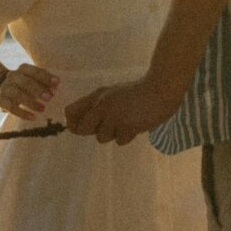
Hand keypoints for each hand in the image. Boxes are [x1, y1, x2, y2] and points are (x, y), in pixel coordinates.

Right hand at [0, 63, 58, 121]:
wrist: (2, 89)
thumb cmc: (24, 85)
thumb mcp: (33, 80)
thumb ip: (44, 82)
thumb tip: (55, 87)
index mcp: (23, 69)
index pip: (34, 71)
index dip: (46, 77)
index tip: (57, 83)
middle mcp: (13, 77)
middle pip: (25, 82)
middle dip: (38, 90)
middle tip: (50, 98)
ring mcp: (5, 88)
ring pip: (17, 94)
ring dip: (31, 102)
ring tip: (43, 109)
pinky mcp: (1, 101)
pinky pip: (11, 107)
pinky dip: (22, 113)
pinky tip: (32, 117)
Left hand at [64, 77, 178, 144]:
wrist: (161, 89)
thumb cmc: (137, 92)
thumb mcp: (112, 93)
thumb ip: (96, 106)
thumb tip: (78, 126)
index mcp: (97, 95)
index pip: (70, 111)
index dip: (72, 123)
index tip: (80, 126)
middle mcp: (102, 106)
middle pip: (82, 129)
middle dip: (92, 131)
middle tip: (107, 125)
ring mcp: (114, 117)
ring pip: (101, 138)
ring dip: (112, 134)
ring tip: (125, 122)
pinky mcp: (127, 126)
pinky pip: (119, 140)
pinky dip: (126, 136)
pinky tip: (135, 124)